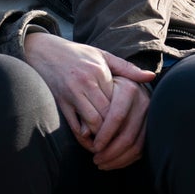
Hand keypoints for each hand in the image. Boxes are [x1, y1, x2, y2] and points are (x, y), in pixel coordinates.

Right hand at [19, 32, 154, 151]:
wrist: (43, 52)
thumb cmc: (77, 54)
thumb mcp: (103, 56)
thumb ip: (127, 69)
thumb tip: (151, 76)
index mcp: (98, 71)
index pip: (118, 100)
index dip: (126, 115)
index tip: (134, 124)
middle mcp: (85, 83)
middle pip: (106, 113)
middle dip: (115, 129)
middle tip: (125, 140)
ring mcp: (70, 94)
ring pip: (92, 121)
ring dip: (101, 135)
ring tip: (109, 142)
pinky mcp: (60, 102)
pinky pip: (74, 125)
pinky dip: (84, 136)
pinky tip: (91, 140)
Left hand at [90, 76, 148, 169]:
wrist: (124, 79)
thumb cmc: (103, 80)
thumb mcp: (97, 80)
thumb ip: (87, 104)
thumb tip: (83, 133)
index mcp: (129, 89)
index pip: (117, 117)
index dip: (105, 135)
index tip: (93, 147)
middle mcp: (143, 102)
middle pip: (128, 135)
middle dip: (110, 152)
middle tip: (96, 160)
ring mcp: (150, 115)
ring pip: (136, 145)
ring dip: (118, 159)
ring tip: (101, 163)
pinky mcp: (152, 126)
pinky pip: (141, 148)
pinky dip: (126, 159)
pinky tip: (112, 162)